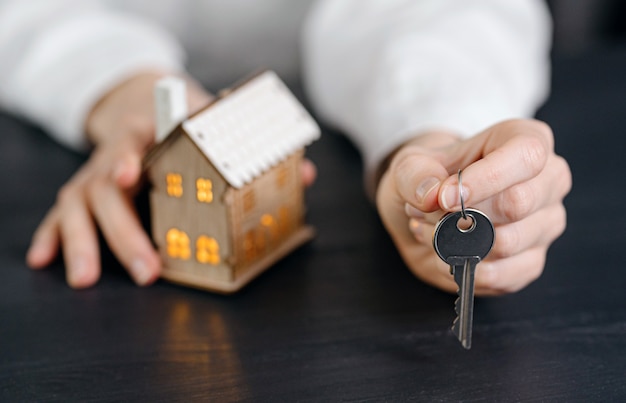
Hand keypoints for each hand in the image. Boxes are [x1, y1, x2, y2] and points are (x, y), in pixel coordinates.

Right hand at [26, 72, 317, 288]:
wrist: (141, 104)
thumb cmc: (182, 120)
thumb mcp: (213, 123)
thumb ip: (255, 150)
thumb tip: (304, 174)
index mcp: (149, 131)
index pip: (135, 138)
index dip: (130, 155)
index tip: (131, 172)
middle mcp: (116, 152)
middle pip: (105, 187)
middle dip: (122, 232)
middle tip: (147, 269)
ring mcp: (95, 172)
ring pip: (75, 204)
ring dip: (79, 242)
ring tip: (83, 279)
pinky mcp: (83, 190)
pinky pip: (59, 213)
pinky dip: (52, 237)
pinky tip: (43, 260)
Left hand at [376, 119, 570, 295]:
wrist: (425, 212)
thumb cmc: (429, 178)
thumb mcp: (409, 165)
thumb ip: (415, 174)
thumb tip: (433, 196)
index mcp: (525, 139)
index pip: (526, 156)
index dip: (486, 178)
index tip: (446, 197)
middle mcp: (548, 180)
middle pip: (518, 204)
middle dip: (461, 215)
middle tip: (429, 213)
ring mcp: (546, 223)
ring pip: (508, 243)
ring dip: (458, 244)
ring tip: (435, 230)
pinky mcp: (533, 261)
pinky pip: (502, 275)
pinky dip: (464, 268)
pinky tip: (449, 253)